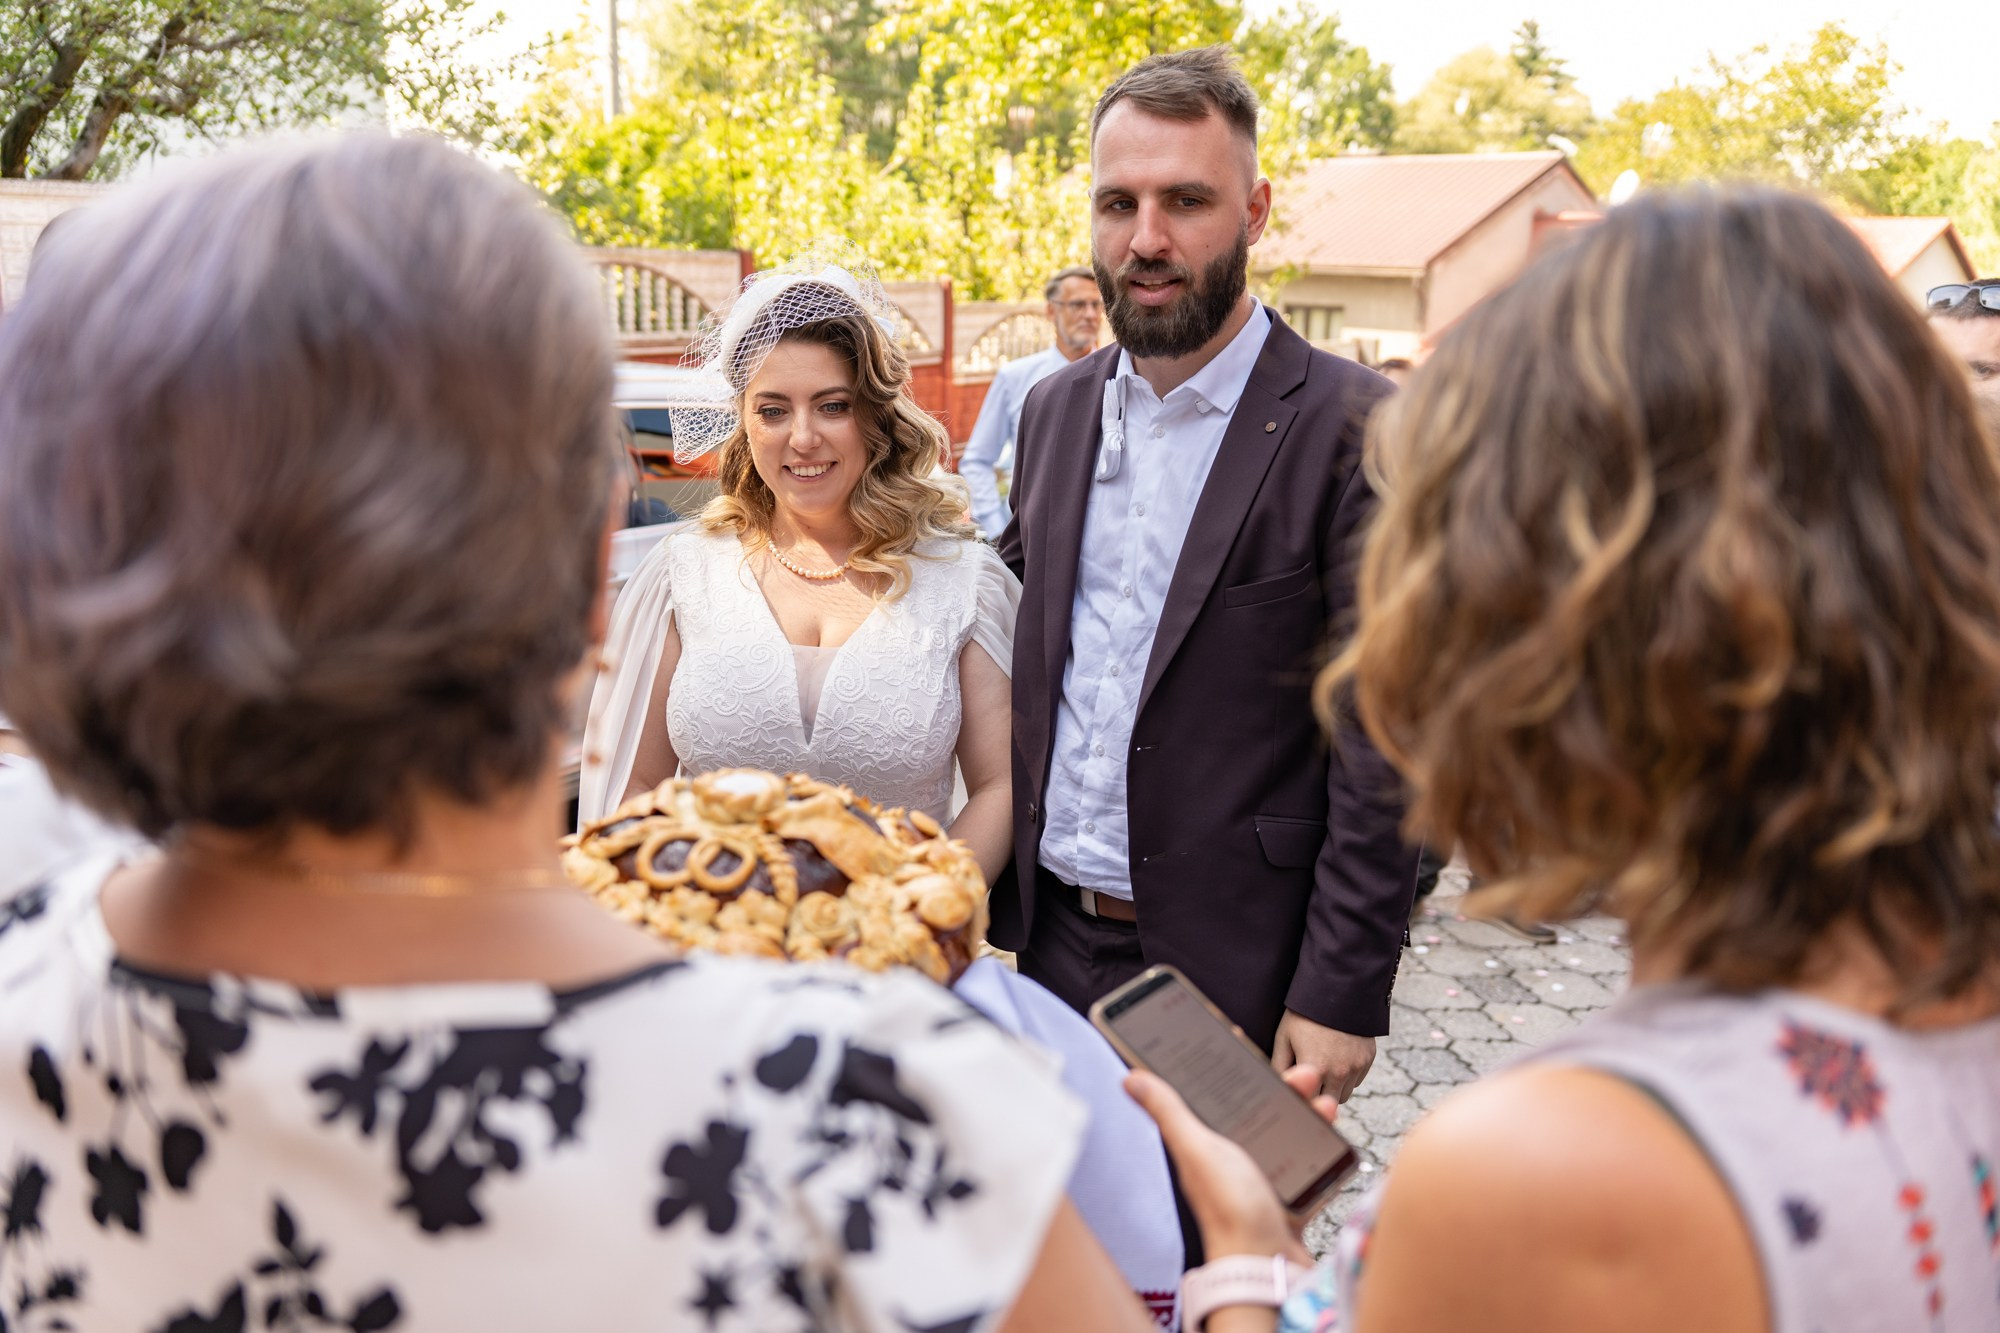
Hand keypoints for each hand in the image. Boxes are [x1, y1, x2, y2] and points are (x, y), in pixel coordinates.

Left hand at [1125, 1065, 1333, 1261]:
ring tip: (1324, 1103)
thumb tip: (1130, 1078)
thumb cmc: (1227, 1208)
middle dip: (1283, 1090)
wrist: (1266, 1265)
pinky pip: (1311, 1168)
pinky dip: (1325, 1151)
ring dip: (1307, 1116)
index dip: (1233, 1073)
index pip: (1218, 1100)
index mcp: (1207, 1148)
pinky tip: (1334, 1136)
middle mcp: (1233, 1163)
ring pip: (1290, 1138)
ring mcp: (1264, 1183)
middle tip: (1306, 1074)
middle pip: (1261, 1115)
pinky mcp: (1291, 1201)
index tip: (1246, 1045)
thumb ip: (1168, 1112)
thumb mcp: (1196, 1149)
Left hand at [1272, 1012, 1374, 1101]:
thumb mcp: (1284, 1037)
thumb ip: (1278, 1066)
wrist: (1340, 989)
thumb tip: (1274, 1086)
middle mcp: (1339, 1073)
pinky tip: (1336, 1059)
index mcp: (1315, 1068)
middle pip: (1327, 1103)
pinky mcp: (1367, 1060)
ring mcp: (1356, 1067)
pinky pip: (1356, 1081)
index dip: (1301, 1098)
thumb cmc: (1306, 1013)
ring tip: (1321, 1068)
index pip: (1308, 1102)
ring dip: (1332, 1089)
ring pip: (1343, 1095)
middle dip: (1316, 1095)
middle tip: (1307, 1082)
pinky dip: (1346, 1077)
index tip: (1295, 1093)